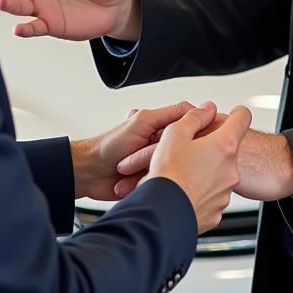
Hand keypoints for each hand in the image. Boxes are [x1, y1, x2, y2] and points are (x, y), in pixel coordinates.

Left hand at [71, 102, 198, 201]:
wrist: (90, 172)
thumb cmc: (109, 145)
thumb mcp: (142, 122)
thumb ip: (170, 114)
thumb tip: (200, 108)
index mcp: (163, 125)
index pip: (192, 126)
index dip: (198, 133)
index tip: (202, 140)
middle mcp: (164, 143)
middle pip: (185, 150)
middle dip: (171, 156)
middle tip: (152, 156)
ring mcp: (159, 162)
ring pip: (175, 169)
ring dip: (156, 170)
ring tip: (136, 170)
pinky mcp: (155, 180)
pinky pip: (165, 184)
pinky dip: (153, 182)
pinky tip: (139, 181)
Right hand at [143, 102, 252, 233]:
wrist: (162, 213)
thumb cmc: (168, 174)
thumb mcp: (175, 134)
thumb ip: (195, 116)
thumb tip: (207, 109)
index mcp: (224, 146)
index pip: (243, 119)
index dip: (238, 113)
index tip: (235, 114)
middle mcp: (231, 169)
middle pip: (229, 149)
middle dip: (214, 147)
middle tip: (192, 150)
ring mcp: (226, 192)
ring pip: (220, 173)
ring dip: (208, 170)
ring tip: (184, 174)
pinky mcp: (217, 211)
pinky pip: (213, 195)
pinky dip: (203, 191)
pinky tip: (186, 190)